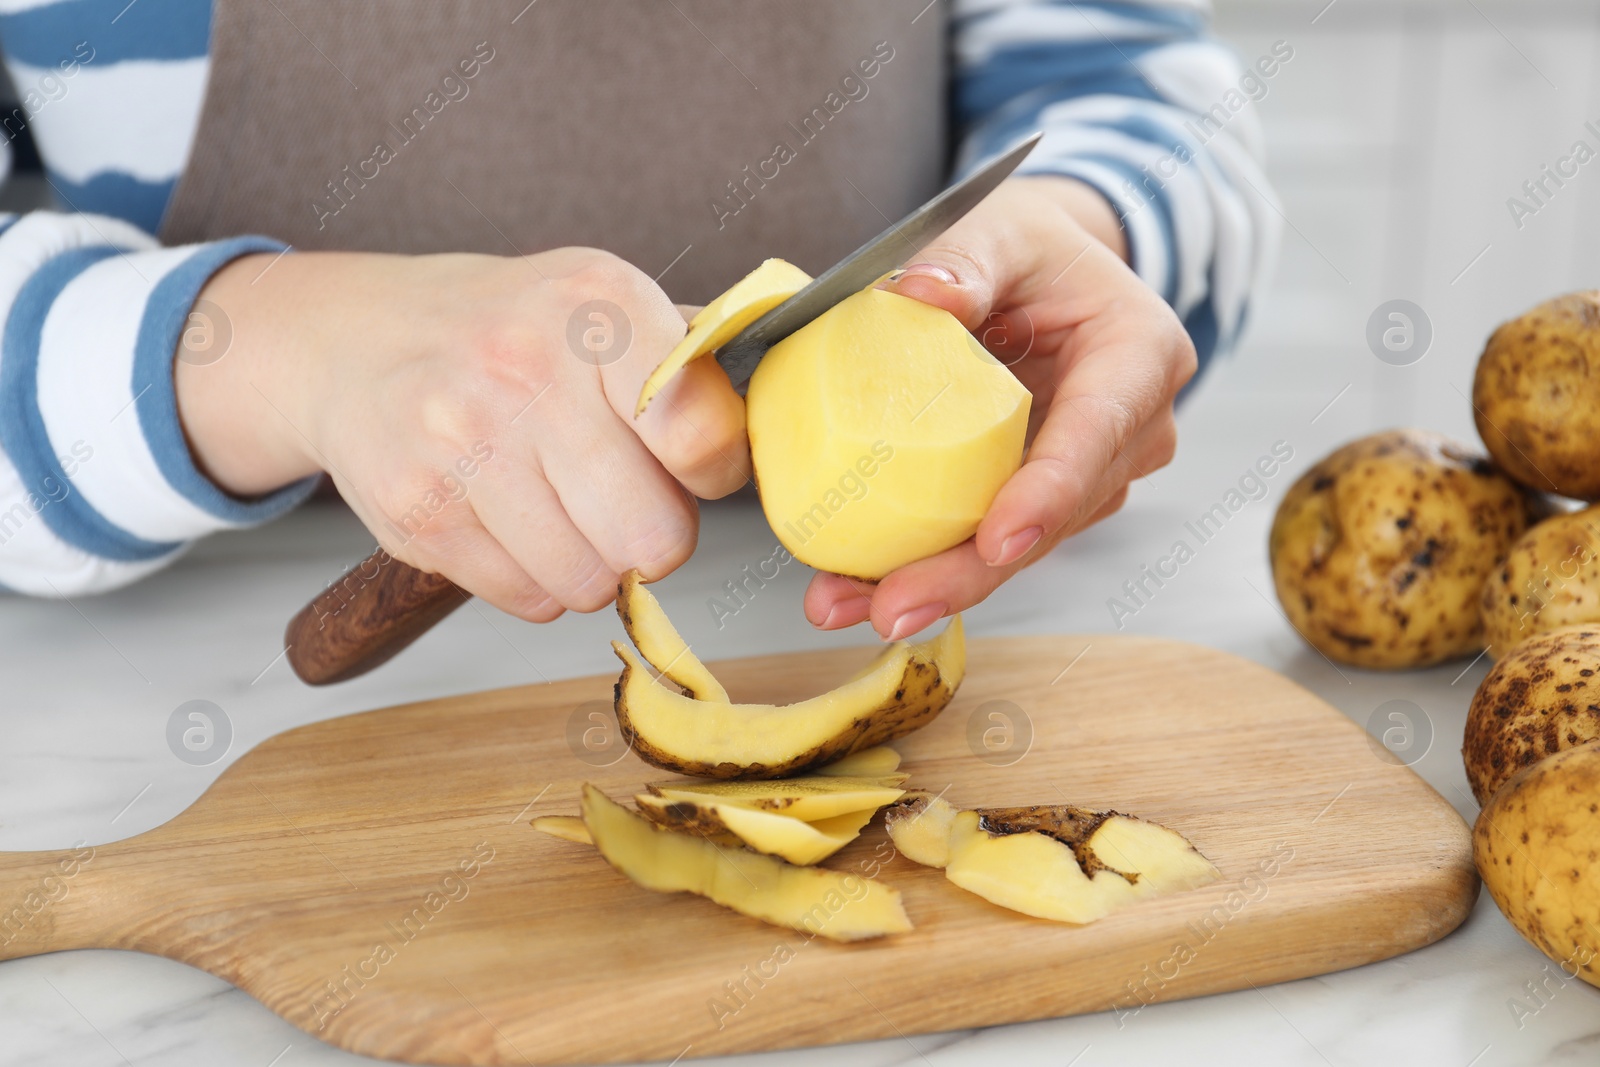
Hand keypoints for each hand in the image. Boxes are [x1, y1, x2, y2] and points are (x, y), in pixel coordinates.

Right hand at [175, 248, 748, 619]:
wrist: (357, 339)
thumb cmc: (510, 330)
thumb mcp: (603, 304)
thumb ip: (695, 365)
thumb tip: (789, 424)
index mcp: (598, 306)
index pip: (701, 434)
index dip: (712, 471)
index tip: (689, 461)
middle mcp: (526, 368)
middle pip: (654, 537)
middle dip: (653, 535)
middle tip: (623, 500)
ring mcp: (462, 443)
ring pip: (591, 583)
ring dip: (593, 565)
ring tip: (562, 508)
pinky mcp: (417, 512)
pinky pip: (529, 600)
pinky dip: (535, 579)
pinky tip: (511, 521)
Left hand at [804, 176, 1196, 638]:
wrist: (1040, 271)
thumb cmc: (1028, 244)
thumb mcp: (1000, 226)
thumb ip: (964, 257)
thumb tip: (919, 297)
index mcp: (1140, 355)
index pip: (1097, 432)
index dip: (1047, 494)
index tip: (997, 543)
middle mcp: (1130, 429)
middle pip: (1052, 516)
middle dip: (970, 571)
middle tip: (890, 609)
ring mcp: (1088, 474)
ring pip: (1017, 546)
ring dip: (934, 580)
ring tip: (843, 602)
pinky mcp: (1038, 498)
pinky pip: (986, 539)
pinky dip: (924, 561)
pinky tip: (854, 586)